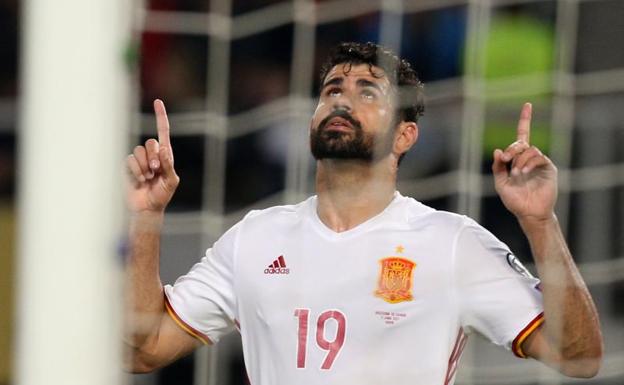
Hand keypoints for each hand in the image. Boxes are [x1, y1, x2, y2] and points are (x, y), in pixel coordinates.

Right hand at [126, 99, 178, 212]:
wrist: (147, 208)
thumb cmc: (162, 195)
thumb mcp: (171, 181)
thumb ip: (169, 165)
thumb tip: (164, 148)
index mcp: (165, 156)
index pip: (163, 132)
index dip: (160, 117)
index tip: (158, 101)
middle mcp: (151, 155)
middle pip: (150, 143)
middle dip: (154, 157)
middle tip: (156, 171)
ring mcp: (139, 160)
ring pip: (138, 152)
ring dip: (144, 167)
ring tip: (147, 179)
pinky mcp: (128, 167)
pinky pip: (130, 160)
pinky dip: (136, 171)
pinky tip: (139, 181)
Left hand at [492, 103, 557, 222]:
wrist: (529, 213)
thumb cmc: (514, 200)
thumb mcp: (500, 183)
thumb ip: (498, 167)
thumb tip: (497, 151)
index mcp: (518, 159)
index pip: (522, 135)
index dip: (525, 120)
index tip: (528, 105)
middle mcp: (530, 158)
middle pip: (521, 143)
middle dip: (512, 149)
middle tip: (506, 160)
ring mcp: (540, 163)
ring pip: (529, 150)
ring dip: (520, 160)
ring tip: (517, 174)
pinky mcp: (549, 168)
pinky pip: (539, 158)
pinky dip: (529, 163)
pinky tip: (523, 173)